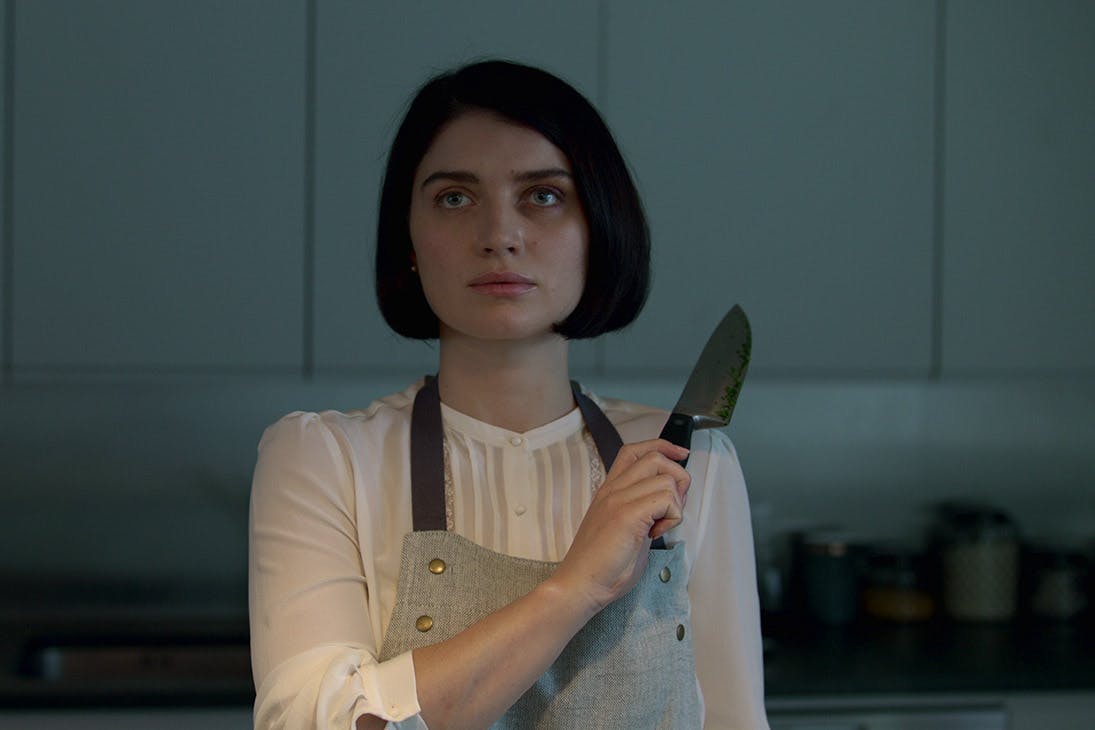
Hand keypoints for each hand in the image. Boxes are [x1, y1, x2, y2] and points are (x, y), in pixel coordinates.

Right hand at [549, 439, 690, 615]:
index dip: (663, 447)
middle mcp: (613, 489)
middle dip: (678, 479)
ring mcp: (618, 499)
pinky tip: (656, 534)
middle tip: (671, 509)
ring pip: (667, 479)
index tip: (680, 455)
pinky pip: (666, 499)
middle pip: (656, 457)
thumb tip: (666, 505)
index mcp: (609, 490)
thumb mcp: (621, 528)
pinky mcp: (627, 515)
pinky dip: (672, 517)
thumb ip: (640, 510)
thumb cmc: (600, 566)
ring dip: (676, 504)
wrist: (580, 585)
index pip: (635, 450)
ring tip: (660, 526)